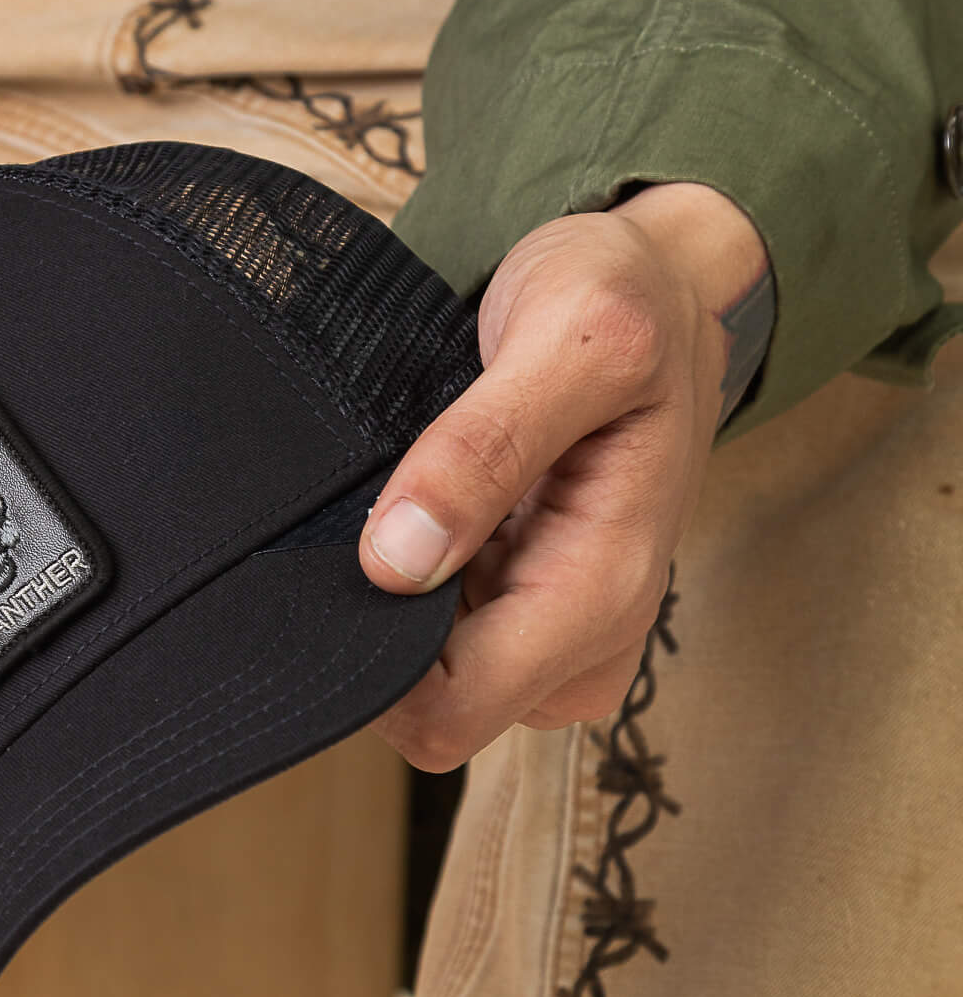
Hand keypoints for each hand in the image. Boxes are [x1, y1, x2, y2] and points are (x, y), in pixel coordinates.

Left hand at [359, 182, 768, 770]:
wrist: (659, 284)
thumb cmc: (622, 301)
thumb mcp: (571, 339)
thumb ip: (485, 446)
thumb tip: (398, 560)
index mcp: (604, 590)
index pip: (450, 712)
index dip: (373, 663)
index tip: (338, 567)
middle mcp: (584, 637)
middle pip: (427, 710)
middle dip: (373, 630)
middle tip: (364, 511)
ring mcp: (553, 630)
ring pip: (420, 679)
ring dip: (388, 600)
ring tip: (401, 494)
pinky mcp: (520, 606)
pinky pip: (430, 637)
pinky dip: (403, 581)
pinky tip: (414, 507)